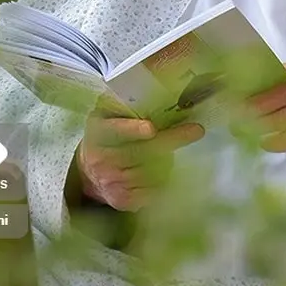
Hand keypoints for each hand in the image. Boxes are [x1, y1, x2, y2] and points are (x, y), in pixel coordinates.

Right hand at [75, 114, 203, 211]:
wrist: (89, 172)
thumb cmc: (110, 135)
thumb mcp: (111, 113)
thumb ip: (130, 103)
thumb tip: (165, 84)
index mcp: (97, 131)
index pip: (114, 130)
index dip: (132, 129)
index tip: (151, 128)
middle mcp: (100, 158)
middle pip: (142, 151)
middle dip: (172, 139)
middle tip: (196, 130)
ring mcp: (110, 182)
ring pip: (153, 169)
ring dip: (168, 159)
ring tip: (167, 152)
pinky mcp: (122, 200)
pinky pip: (154, 189)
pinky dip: (164, 178)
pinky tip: (160, 171)